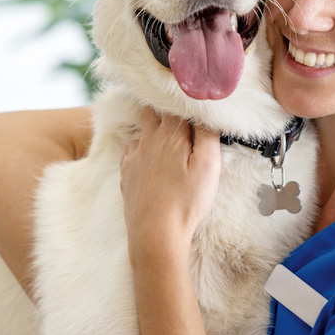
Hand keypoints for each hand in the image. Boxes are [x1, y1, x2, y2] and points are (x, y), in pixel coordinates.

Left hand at [120, 108, 220, 264]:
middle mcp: (149, 139)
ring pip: (142, 128)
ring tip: (166, 133)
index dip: (186, 101)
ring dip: (152, 126)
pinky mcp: (126, 173)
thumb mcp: (208, 166)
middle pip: (154, 109)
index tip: (194, 101)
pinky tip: (149, 155)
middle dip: (166, 108)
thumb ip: (207, 134)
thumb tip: (206, 113)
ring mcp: (134, 156)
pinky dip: (141, 146)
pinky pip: (131, 149)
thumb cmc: (186, 201)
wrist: (155, 233)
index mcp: (171, 134)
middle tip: (179, 113)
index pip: (177, 104)